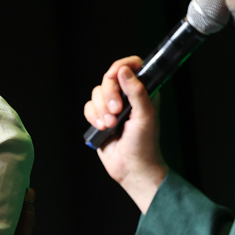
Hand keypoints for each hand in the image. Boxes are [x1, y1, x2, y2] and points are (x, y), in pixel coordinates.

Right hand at [83, 56, 168, 212]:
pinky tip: (102, 128)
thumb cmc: (144, 143)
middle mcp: (127, 96)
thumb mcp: (145, 115)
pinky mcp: (99, 118)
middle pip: (108, 79)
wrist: (131, 167)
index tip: (115, 76)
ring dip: (101, 110)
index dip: (120, 67)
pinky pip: (88, 107)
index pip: (131, 67)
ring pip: (96, 93)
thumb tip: (124, 70)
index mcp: (143, 91)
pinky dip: (93, 118)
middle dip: (109, 95)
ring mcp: (112, 107)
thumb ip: (137, 91)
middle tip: (117, 111)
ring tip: (110, 125)